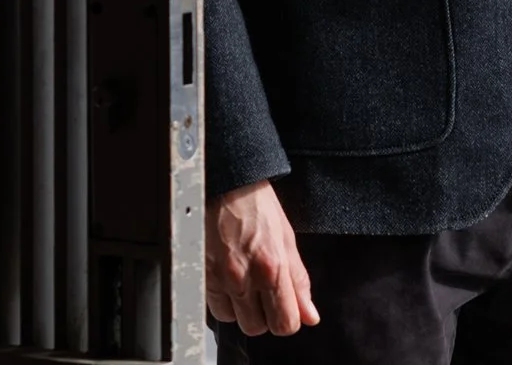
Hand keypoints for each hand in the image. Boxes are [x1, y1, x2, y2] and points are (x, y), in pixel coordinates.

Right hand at [205, 180, 320, 337]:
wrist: (224, 183)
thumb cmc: (255, 204)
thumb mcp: (287, 239)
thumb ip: (299, 282)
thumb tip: (310, 315)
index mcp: (272, 268)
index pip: (285, 324)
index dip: (287, 319)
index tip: (285, 308)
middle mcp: (245, 277)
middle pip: (258, 328)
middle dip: (264, 316)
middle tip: (264, 293)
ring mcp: (221, 278)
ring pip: (235, 321)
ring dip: (242, 310)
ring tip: (245, 285)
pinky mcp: (202, 275)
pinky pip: (214, 309)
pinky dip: (223, 302)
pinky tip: (229, 282)